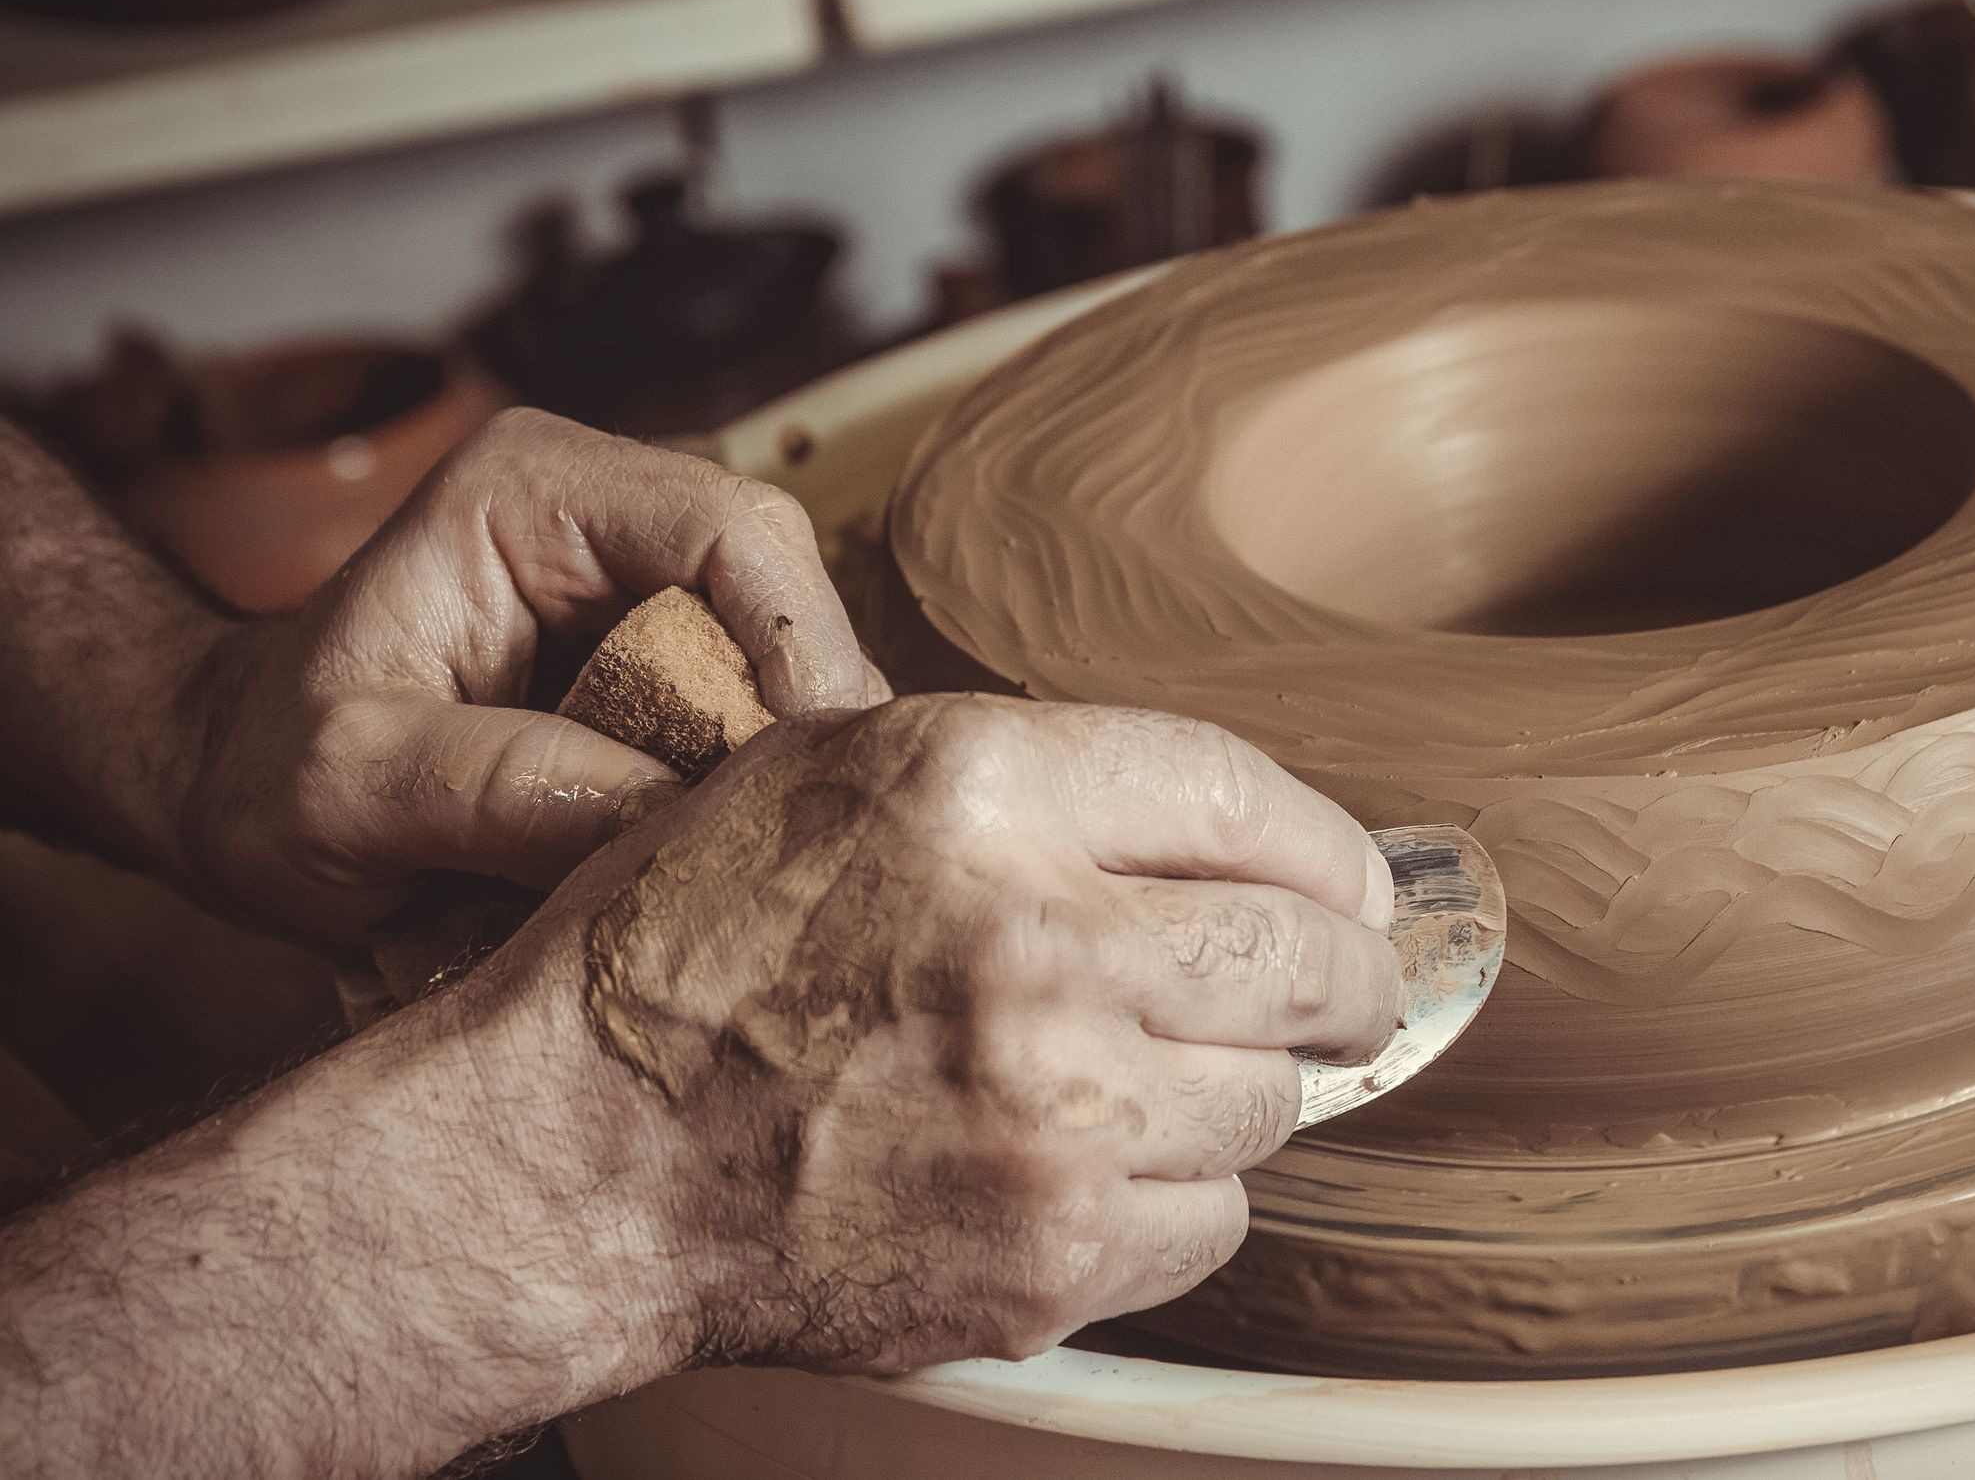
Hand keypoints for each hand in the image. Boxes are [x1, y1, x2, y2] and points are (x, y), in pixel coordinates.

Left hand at [178, 408, 885, 946]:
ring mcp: (643, 579)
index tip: (805, 773)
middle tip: (811, 831)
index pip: (732, 530)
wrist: (228, 789)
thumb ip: (494, 791)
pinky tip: (738, 841)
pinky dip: (761, 775)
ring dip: (792, 752)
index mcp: (533, 488)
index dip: (799, 644)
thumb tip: (664, 814)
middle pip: (788, 586)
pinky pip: (759, 702)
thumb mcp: (344, 790)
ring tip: (775, 849)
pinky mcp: (662, 652)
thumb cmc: (264, 773)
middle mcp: (609, 509)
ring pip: (792, 649)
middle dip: (810, 710)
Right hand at [469, 693, 1400, 1372]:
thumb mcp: (831, 772)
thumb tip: (1235, 833)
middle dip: (1342, 973)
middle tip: (1329, 984)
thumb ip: (1035, 779)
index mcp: (977, 789)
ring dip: (1234, 1086)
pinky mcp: (1049, 1259)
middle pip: (1308, 958)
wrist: (569, 1160)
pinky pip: (1215, 1223)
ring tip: (1141, 1076)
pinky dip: (1178, 1197)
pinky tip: (1088, 1166)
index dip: (1324, 845)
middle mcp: (1034, 943)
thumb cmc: (683, 957)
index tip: (1348, 881)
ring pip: (1274, 1102)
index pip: (1244, 796)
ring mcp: (1052, 1118)